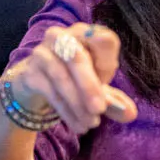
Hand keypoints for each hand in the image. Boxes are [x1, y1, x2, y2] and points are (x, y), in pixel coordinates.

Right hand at [11, 23, 137, 132]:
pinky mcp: (29, 72)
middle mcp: (62, 37)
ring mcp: (42, 52)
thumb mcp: (96, 87)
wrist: (37, 84)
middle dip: (90, 87)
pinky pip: (49, 92)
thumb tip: (131, 114)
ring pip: (61, 77)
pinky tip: (77, 124)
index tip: (108, 82)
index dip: (107, 61)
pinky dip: (66, 111)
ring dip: (78, 104)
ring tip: (91, 124)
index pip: (103, 39)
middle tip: (100, 110)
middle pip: (77, 58)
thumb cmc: (74, 78)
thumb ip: (114, 100)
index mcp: (86, 34)